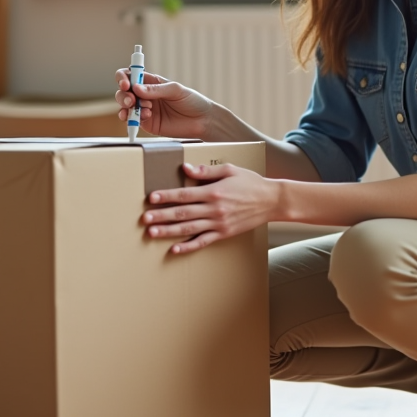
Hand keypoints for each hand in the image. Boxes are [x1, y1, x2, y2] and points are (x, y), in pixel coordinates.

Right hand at [114, 68, 214, 138]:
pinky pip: (134, 120)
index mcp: (151, 82)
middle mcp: (145, 95)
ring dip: (127, 107)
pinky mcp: (147, 123)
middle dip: (123, 95)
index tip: (125, 84)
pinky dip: (134, 118)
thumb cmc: (192, 101)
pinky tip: (146, 116)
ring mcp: (145, 109)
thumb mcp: (175, 90)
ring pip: (126, 107)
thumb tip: (136, 88)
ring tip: (141, 109)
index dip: (123, 78)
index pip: (130, 76)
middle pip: (124, 92)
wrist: (202, 121)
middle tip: (132, 100)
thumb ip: (156, 90)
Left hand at [140, 162, 280, 254]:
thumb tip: (186, 168)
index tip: (151, 198)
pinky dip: (188, 246)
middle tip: (145, 218)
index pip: (185, 194)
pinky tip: (174, 249)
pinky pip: (203, 241)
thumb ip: (206, 170)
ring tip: (152, 232)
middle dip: (162, 215)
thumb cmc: (250, 182)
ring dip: (168, 231)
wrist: (271, 201)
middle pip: (182, 213)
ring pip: (189, 228)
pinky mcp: (223, 233)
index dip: (167, 196)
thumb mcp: (229, 170)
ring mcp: (218, 223)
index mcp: (214, 191)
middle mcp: (214, 209)